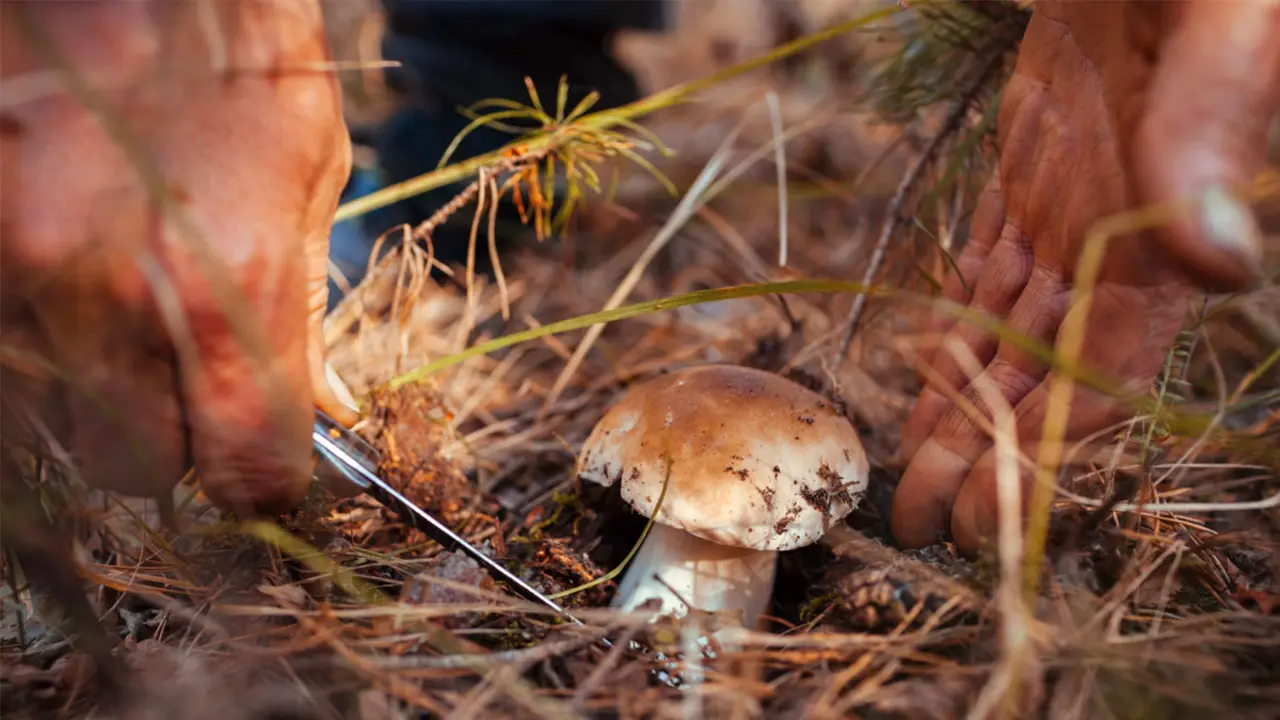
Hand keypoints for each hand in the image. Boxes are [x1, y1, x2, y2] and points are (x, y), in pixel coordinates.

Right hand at [0, 1, 357, 514]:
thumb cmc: (235, 46)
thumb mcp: (309, 174)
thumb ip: (304, 310)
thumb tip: (322, 408)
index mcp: (226, 287)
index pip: (249, 471)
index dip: (262, 478)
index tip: (261, 455)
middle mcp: (107, 297)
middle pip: (136, 468)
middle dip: (170, 435)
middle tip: (186, 370)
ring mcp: (14, 270)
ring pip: (55, 418)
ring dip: (97, 389)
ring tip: (124, 300)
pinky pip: (12, 349)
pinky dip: (42, 337)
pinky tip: (73, 272)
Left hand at [893, 1, 1279, 551]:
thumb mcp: (1221, 24)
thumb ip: (1212, 130)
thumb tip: (1217, 264)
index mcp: (1161, 226)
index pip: (1105, 369)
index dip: (1049, 450)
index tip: (993, 517)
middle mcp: (1117, 236)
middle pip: (1044, 372)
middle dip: (987, 453)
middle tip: (924, 527)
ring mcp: (1071, 207)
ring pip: (1007, 332)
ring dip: (962, 406)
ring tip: (916, 478)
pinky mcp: (1033, 171)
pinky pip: (988, 270)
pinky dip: (956, 327)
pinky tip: (929, 375)